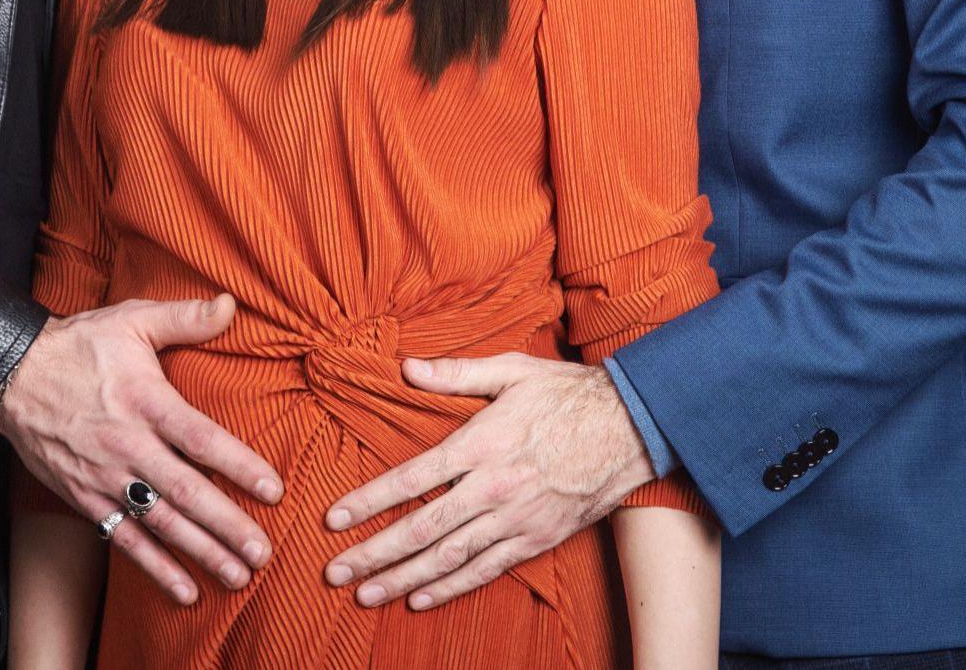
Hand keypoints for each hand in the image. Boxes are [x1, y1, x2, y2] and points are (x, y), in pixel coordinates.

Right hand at [0, 293, 284, 605]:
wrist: (11, 376)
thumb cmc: (79, 346)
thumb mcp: (131, 319)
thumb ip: (184, 317)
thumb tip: (232, 304)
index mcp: (145, 401)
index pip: (200, 438)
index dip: (238, 464)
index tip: (273, 489)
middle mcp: (128, 445)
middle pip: (185, 492)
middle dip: (227, 525)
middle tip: (264, 552)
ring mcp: (105, 477)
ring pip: (160, 523)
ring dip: (200, 552)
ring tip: (239, 577)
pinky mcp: (86, 499)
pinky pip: (124, 540)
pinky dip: (155, 568)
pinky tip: (185, 591)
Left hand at [319, 352, 650, 610]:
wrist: (632, 430)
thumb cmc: (568, 394)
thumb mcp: (512, 370)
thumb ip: (457, 372)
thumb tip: (408, 366)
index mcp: (480, 444)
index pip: (411, 479)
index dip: (368, 501)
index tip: (333, 519)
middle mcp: (492, 489)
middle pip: (421, 528)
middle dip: (374, 553)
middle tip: (334, 572)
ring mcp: (515, 519)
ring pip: (449, 557)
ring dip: (403, 579)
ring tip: (365, 594)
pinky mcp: (536, 540)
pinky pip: (486, 570)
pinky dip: (451, 587)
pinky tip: (420, 599)